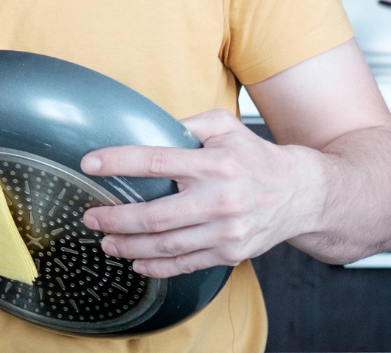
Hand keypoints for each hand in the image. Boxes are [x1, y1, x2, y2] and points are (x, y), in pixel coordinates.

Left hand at [79, 110, 323, 277]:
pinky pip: (185, 264)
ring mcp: (225, 231)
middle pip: (155, 215)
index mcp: (215, 163)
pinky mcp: (229, 252)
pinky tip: (136, 262)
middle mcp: (219, 199)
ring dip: (128, 246)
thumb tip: (148, 126)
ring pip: (166, 245)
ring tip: (105, 241)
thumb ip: (189, 123)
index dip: (119, 162)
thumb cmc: (255, 157)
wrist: (301, 194)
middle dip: (115, 218)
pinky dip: (157, 267)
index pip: (156, 161)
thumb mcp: (226, 126)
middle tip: (90, 216)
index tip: (90, 164)